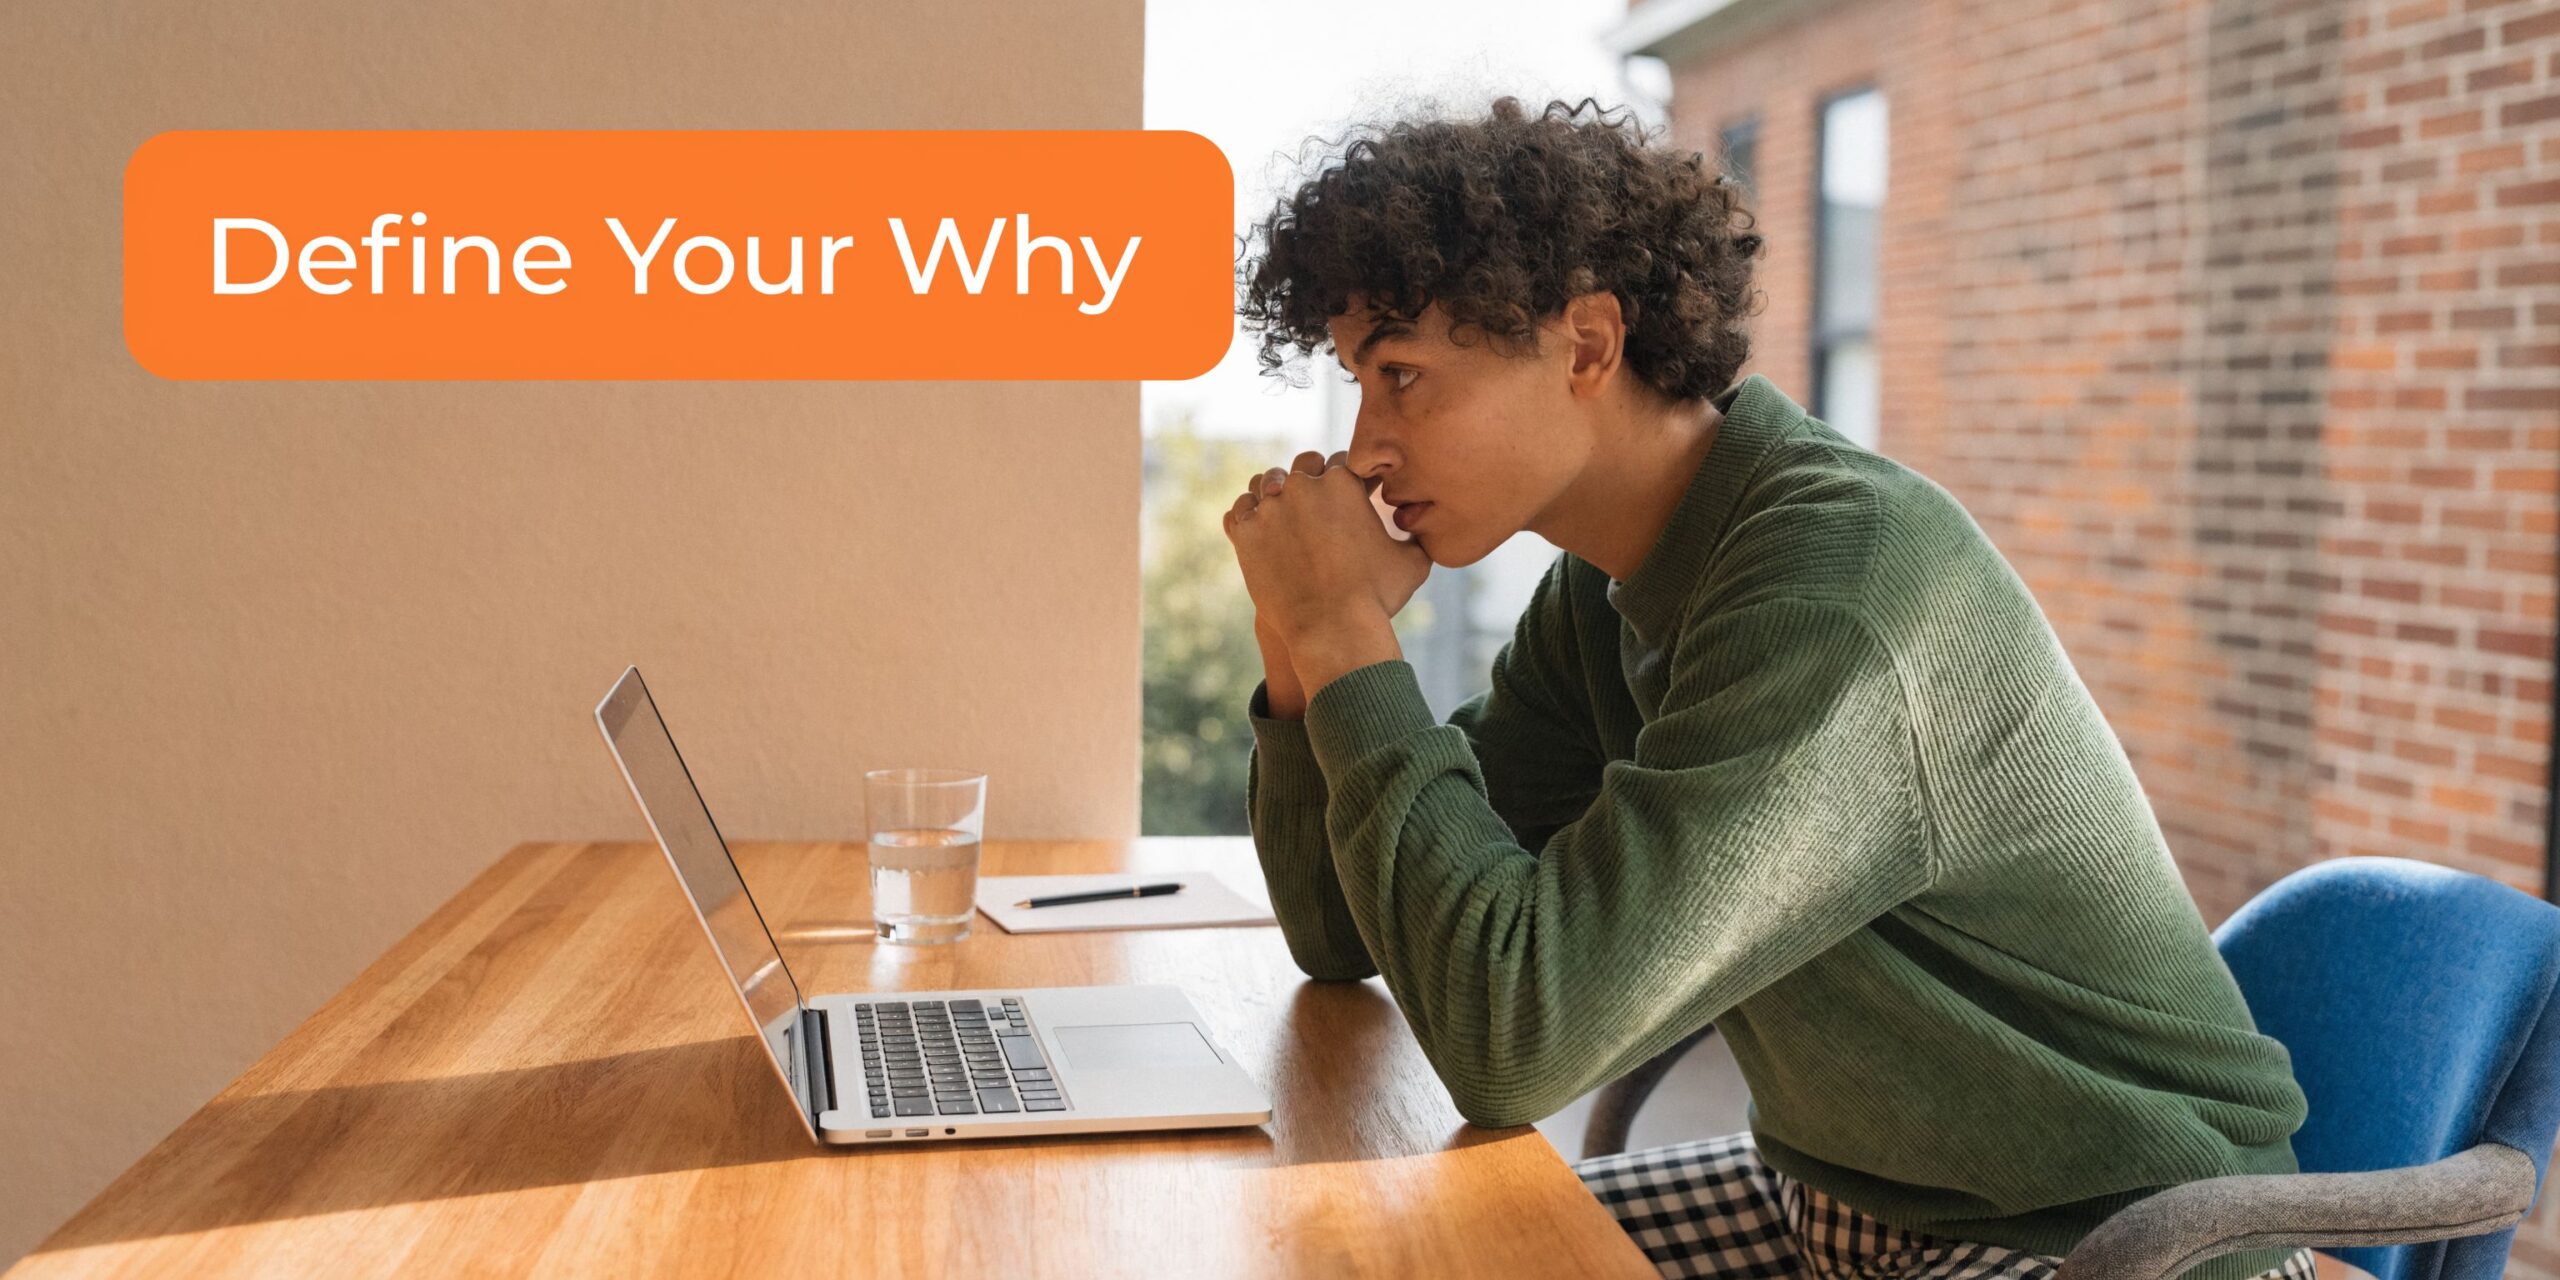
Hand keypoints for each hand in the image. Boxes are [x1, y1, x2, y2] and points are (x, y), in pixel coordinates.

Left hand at [1225, 450, 1430, 691]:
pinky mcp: (1246, 532)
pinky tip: (1257, 529)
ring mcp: (1271, 507)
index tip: (1345, 489)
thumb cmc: (1376, 598)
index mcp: (1345, 481)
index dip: (1347, 474)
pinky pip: (1240, 511)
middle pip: (1304, 465)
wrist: (1332, 630)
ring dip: (1273, 492)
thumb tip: (1424, 527)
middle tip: (1313, 497)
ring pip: (1265, 482)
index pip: (1343, 460)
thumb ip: (1418, 537)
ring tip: (1280, 510)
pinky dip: (1247, 517)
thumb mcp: (1412, 564)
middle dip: (1311, 477)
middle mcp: (1305, 486)